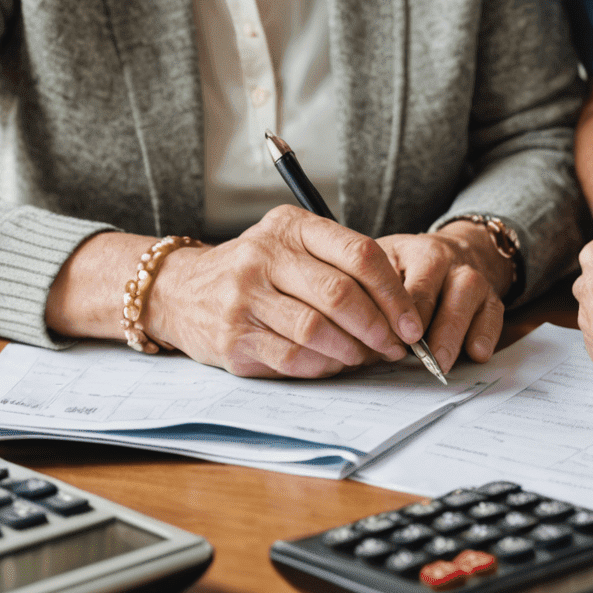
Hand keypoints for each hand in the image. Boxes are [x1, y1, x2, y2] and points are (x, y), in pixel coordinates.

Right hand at [145, 206, 423, 377]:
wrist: (180, 290)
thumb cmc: (256, 270)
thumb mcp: (291, 244)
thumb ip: (339, 264)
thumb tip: (400, 310)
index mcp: (292, 226)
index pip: (359, 254)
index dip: (393, 292)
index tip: (412, 320)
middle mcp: (265, 255)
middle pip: (340, 294)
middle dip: (378, 326)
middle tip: (396, 345)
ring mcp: (245, 296)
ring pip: (316, 330)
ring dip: (352, 351)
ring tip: (366, 357)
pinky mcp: (233, 336)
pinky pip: (292, 356)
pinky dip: (323, 366)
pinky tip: (333, 364)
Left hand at [377, 226, 506, 373]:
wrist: (451, 252)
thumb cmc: (406, 269)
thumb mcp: (384, 269)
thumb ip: (370, 299)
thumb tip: (355, 342)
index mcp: (414, 252)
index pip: (405, 284)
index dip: (396, 313)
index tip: (387, 338)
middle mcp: (445, 259)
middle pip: (438, 287)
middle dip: (428, 323)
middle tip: (419, 355)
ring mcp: (471, 276)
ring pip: (467, 295)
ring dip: (454, 330)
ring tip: (442, 361)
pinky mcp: (491, 297)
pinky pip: (493, 313)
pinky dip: (487, 333)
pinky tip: (477, 353)